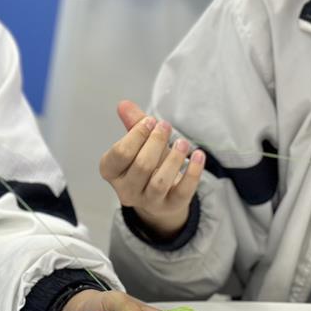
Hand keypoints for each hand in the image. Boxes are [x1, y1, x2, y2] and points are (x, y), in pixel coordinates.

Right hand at [99, 100, 205, 241]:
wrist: (160, 194)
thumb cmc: (147, 162)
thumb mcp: (139, 143)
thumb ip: (133, 124)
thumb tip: (124, 104)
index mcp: (111, 171)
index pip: (120, 153)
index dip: (137, 134)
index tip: (150, 121)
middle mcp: (126, 190)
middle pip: (141, 166)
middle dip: (156, 142)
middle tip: (165, 126)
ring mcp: (148, 202)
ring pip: (159, 182)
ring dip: (174, 159)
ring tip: (183, 142)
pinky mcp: (171, 206)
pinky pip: (183, 191)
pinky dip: (193, 172)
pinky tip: (199, 155)